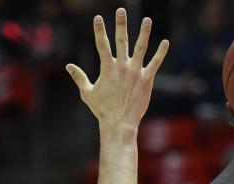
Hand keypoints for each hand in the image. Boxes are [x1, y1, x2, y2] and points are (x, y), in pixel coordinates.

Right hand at [66, 8, 168, 129]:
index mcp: (107, 68)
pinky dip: (160, 52)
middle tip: (120, 10)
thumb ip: (79, 78)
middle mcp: (121, 66)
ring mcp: (135, 71)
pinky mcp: (147, 79)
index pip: (101, 44)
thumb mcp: (87, 93)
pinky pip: (155, 63)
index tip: (98, 18)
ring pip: (141, 47)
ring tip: (147, 20)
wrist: (120, 123)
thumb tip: (68, 67)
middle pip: (121, 40)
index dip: (99, 30)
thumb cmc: (102, 110)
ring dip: (144, 32)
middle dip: (120, 24)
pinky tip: (165, 42)